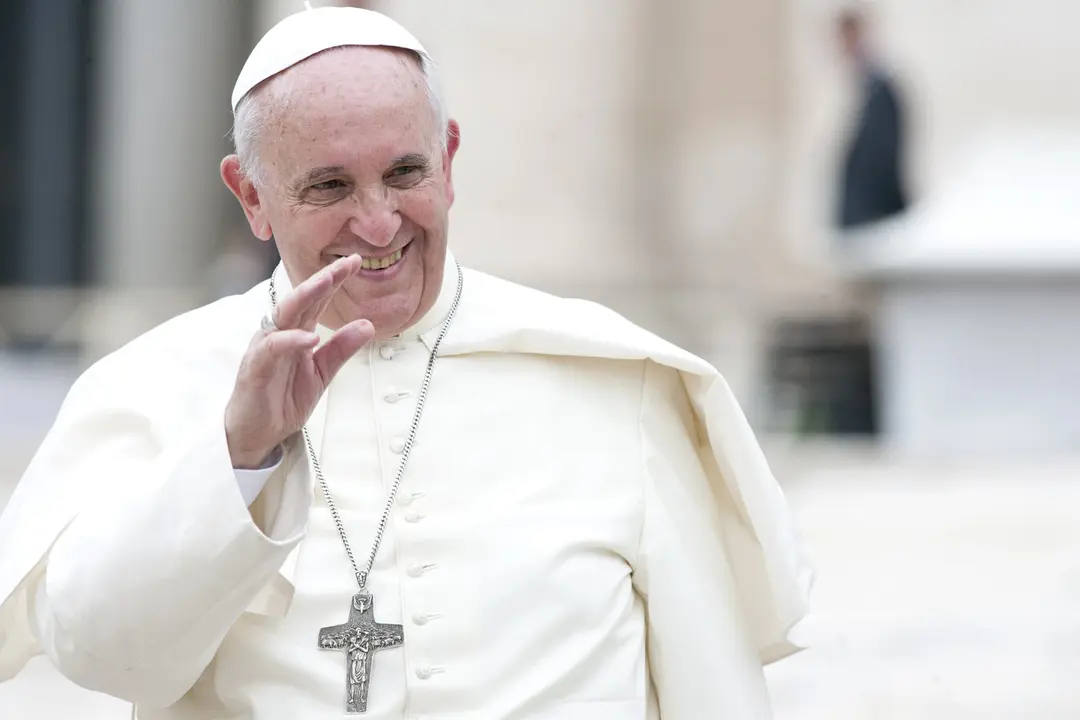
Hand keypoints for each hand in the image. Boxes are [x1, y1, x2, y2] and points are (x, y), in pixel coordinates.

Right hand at [225, 255, 373, 468]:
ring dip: (306, 296)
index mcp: (296, 332)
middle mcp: (279, 334)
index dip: (334, 280)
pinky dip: (291, 340)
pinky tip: (310, 337)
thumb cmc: (282, 399)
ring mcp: (266, 348)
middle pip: (301, 299)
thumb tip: (368, 325)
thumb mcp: (321, 372)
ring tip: (328, 282)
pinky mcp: (255, 368)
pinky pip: (272, 348)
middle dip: (323, 279)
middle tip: (345, 263)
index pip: (317, 300)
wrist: (257, 433)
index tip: (356, 262)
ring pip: (284, 315)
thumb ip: (341, 349)